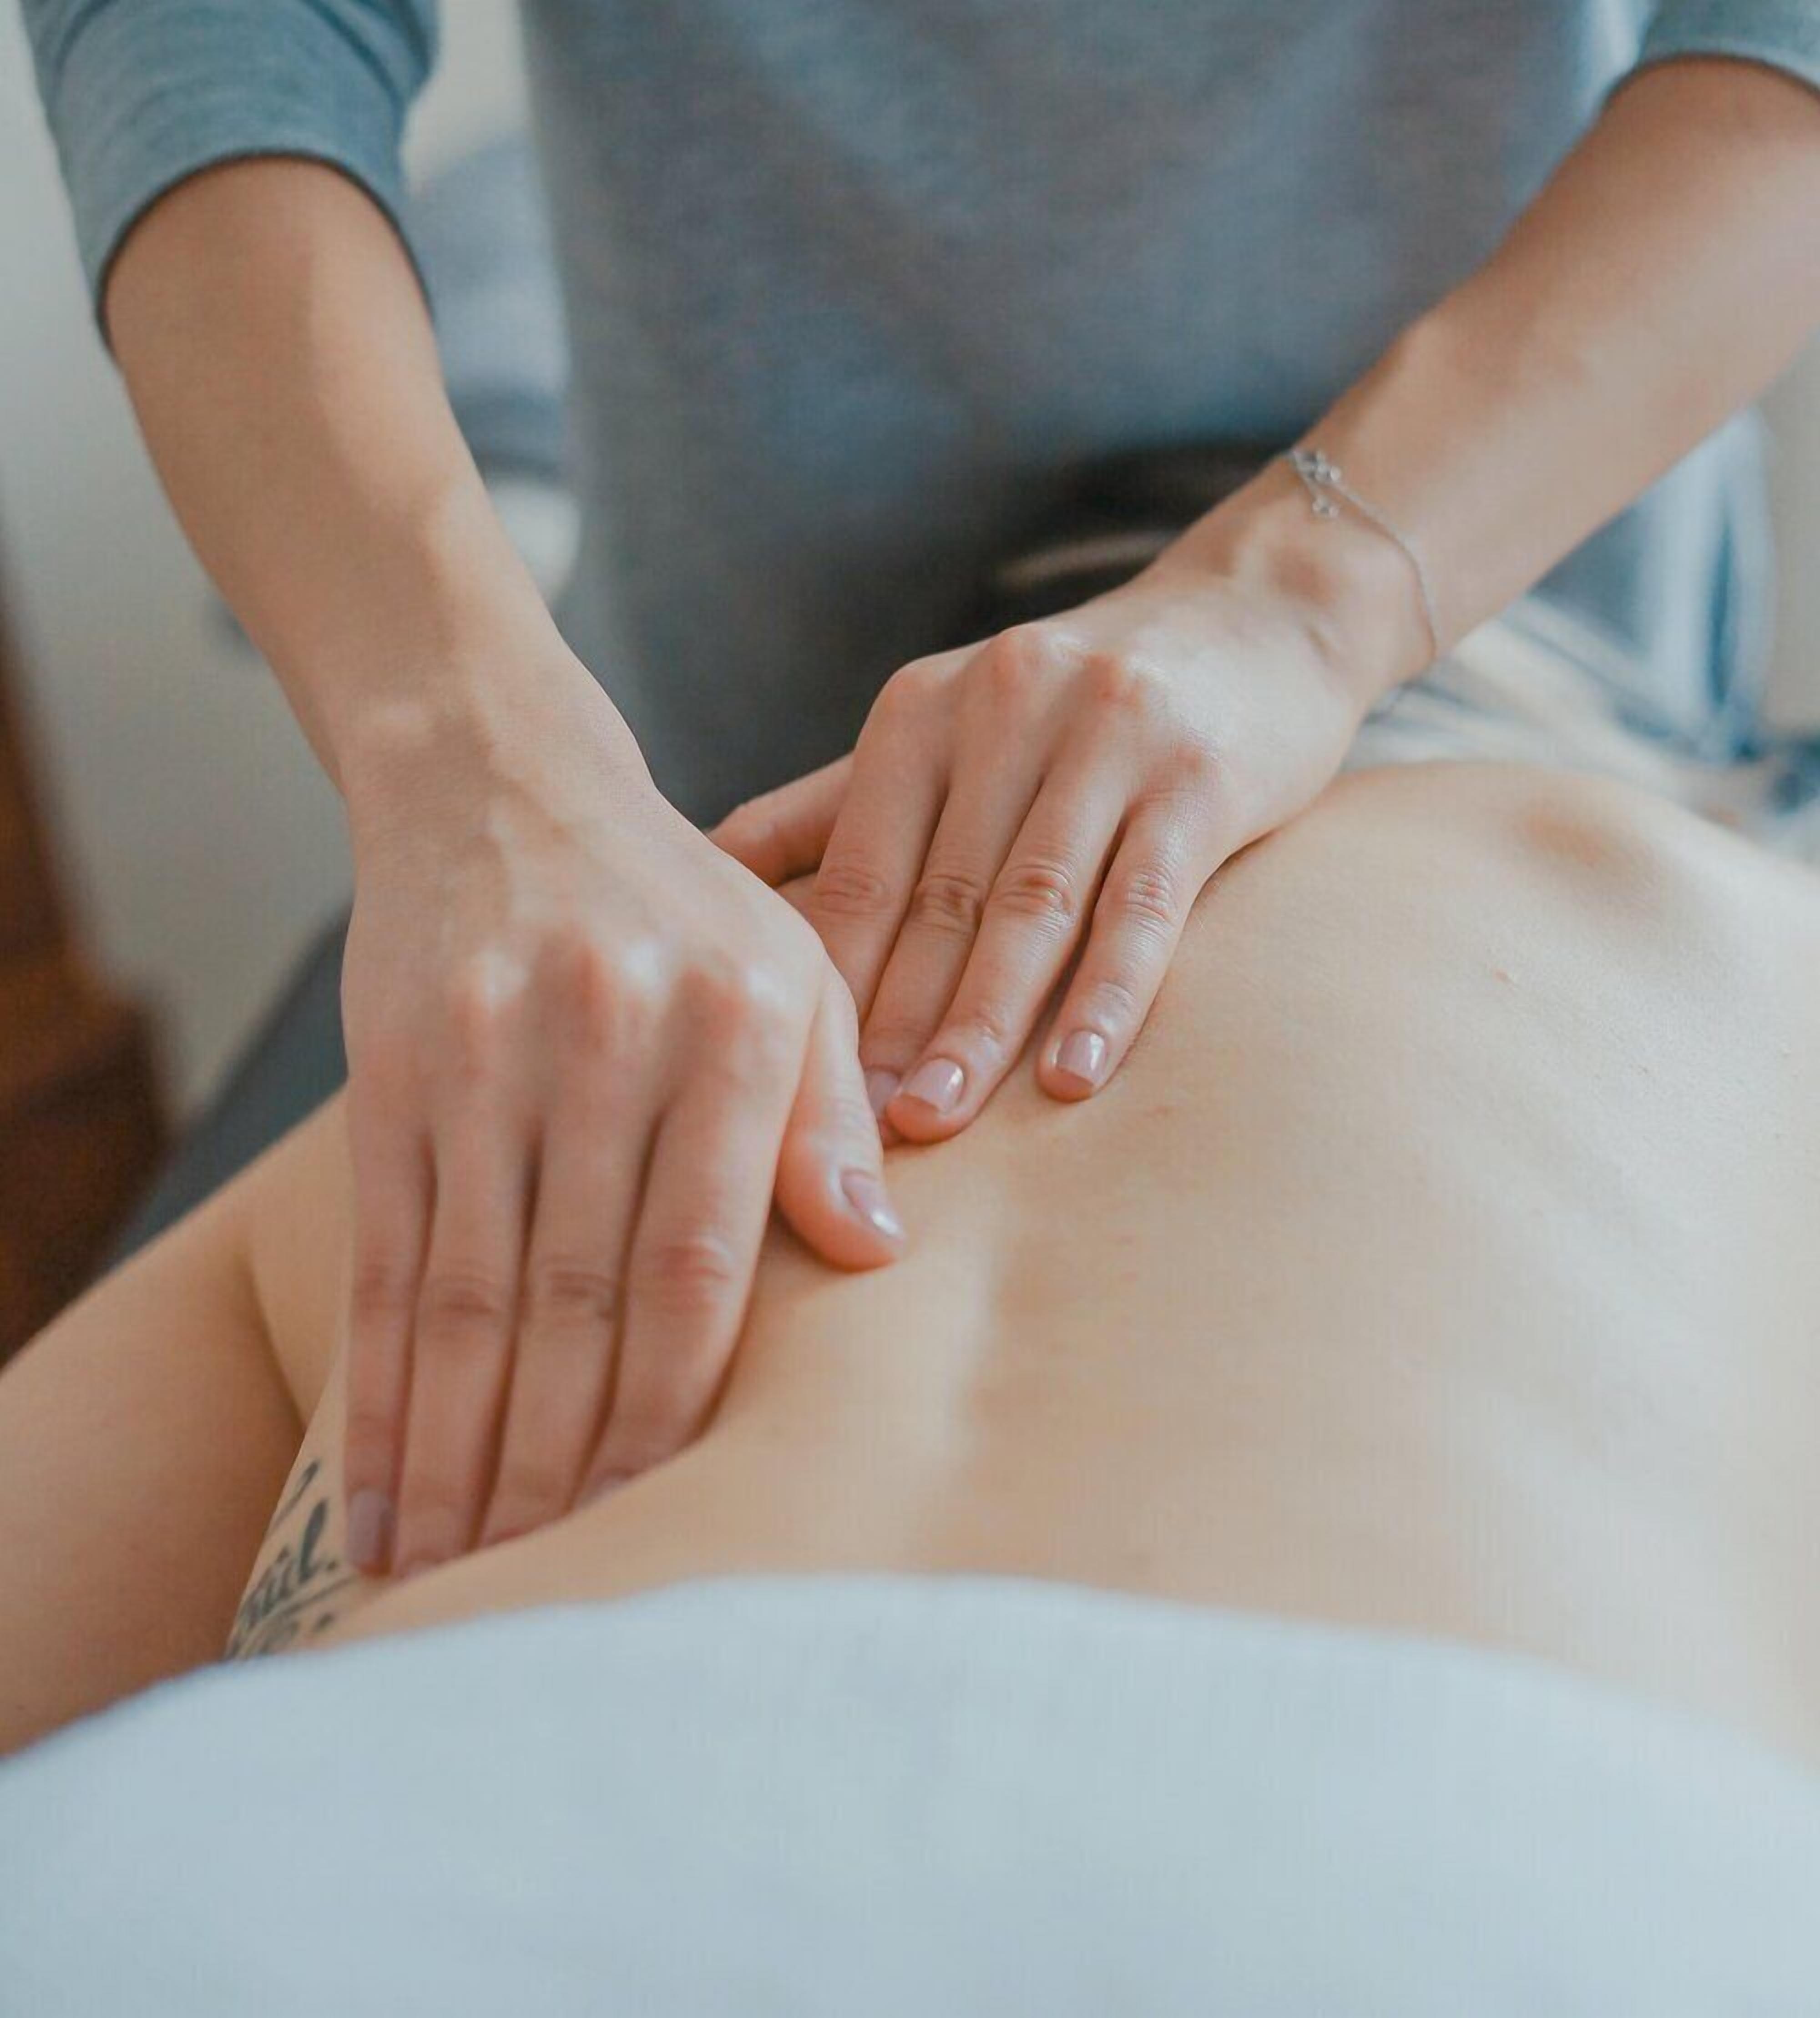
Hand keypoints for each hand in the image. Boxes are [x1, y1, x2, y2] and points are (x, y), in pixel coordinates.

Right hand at [337, 650, 902, 1578]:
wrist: (502, 783)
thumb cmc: (681, 906)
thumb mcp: (795, 973)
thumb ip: (832, 1114)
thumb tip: (876, 1257)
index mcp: (735, 1027)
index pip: (701, 1264)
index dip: (675, 1409)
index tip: (664, 1523)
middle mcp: (608, 1043)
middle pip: (579, 1301)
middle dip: (562, 1466)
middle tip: (550, 1594)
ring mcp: (486, 1059)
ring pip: (471, 1300)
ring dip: (462, 1457)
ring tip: (455, 1582)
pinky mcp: (392, 1075)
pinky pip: (386, 1262)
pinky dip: (380, 1393)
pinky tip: (380, 1496)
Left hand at [713, 541, 1373, 1140]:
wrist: (1257, 613)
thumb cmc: (1077, 703)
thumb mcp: (946, 727)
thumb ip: (834, 805)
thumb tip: (704, 873)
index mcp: (923, 711)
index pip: (858, 868)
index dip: (825, 982)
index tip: (788, 1087)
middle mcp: (1005, 709)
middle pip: (937, 897)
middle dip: (891, 1022)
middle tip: (851, 1132)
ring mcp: (1108, 737)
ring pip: (1031, 905)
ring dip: (981, 1022)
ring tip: (937, 1119)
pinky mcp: (1201, 776)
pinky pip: (1144, 902)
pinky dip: (1107, 994)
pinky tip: (1073, 1077)